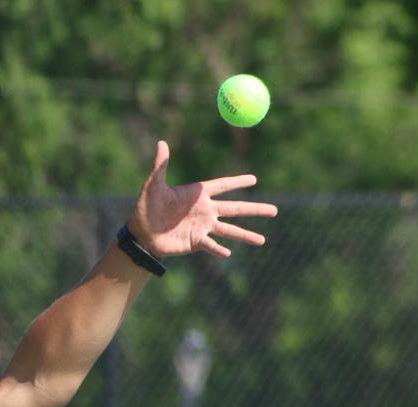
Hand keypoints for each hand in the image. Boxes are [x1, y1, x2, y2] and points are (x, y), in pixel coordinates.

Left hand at [127, 140, 275, 261]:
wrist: (142, 233)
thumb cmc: (147, 206)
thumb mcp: (153, 184)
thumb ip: (161, 165)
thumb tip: (161, 142)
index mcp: (199, 193)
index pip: (223, 185)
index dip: (238, 181)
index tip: (254, 179)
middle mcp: (205, 210)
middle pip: (236, 208)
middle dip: (255, 209)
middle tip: (275, 210)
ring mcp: (202, 227)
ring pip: (230, 230)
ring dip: (246, 235)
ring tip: (263, 240)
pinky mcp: (196, 242)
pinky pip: (211, 245)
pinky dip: (219, 249)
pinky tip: (229, 252)